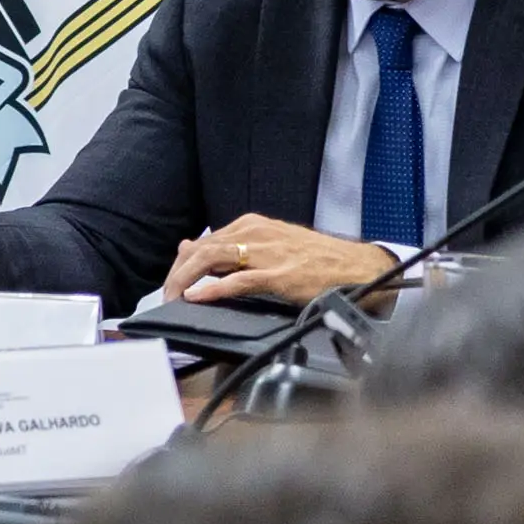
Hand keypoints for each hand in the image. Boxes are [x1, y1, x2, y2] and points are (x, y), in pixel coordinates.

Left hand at [159, 214, 400, 305]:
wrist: (357, 268)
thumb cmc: (316, 260)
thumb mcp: (269, 245)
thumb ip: (231, 248)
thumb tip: (189, 248)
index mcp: (252, 225)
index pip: (204, 242)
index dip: (182, 265)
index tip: (173, 283)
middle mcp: (255, 233)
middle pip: (201, 250)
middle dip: (177, 273)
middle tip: (166, 295)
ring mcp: (267, 253)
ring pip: (212, 260)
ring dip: (186, 280)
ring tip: (174, 298)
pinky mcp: (279, 275)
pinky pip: (238, 281)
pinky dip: (213, 289)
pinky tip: (198, 298)